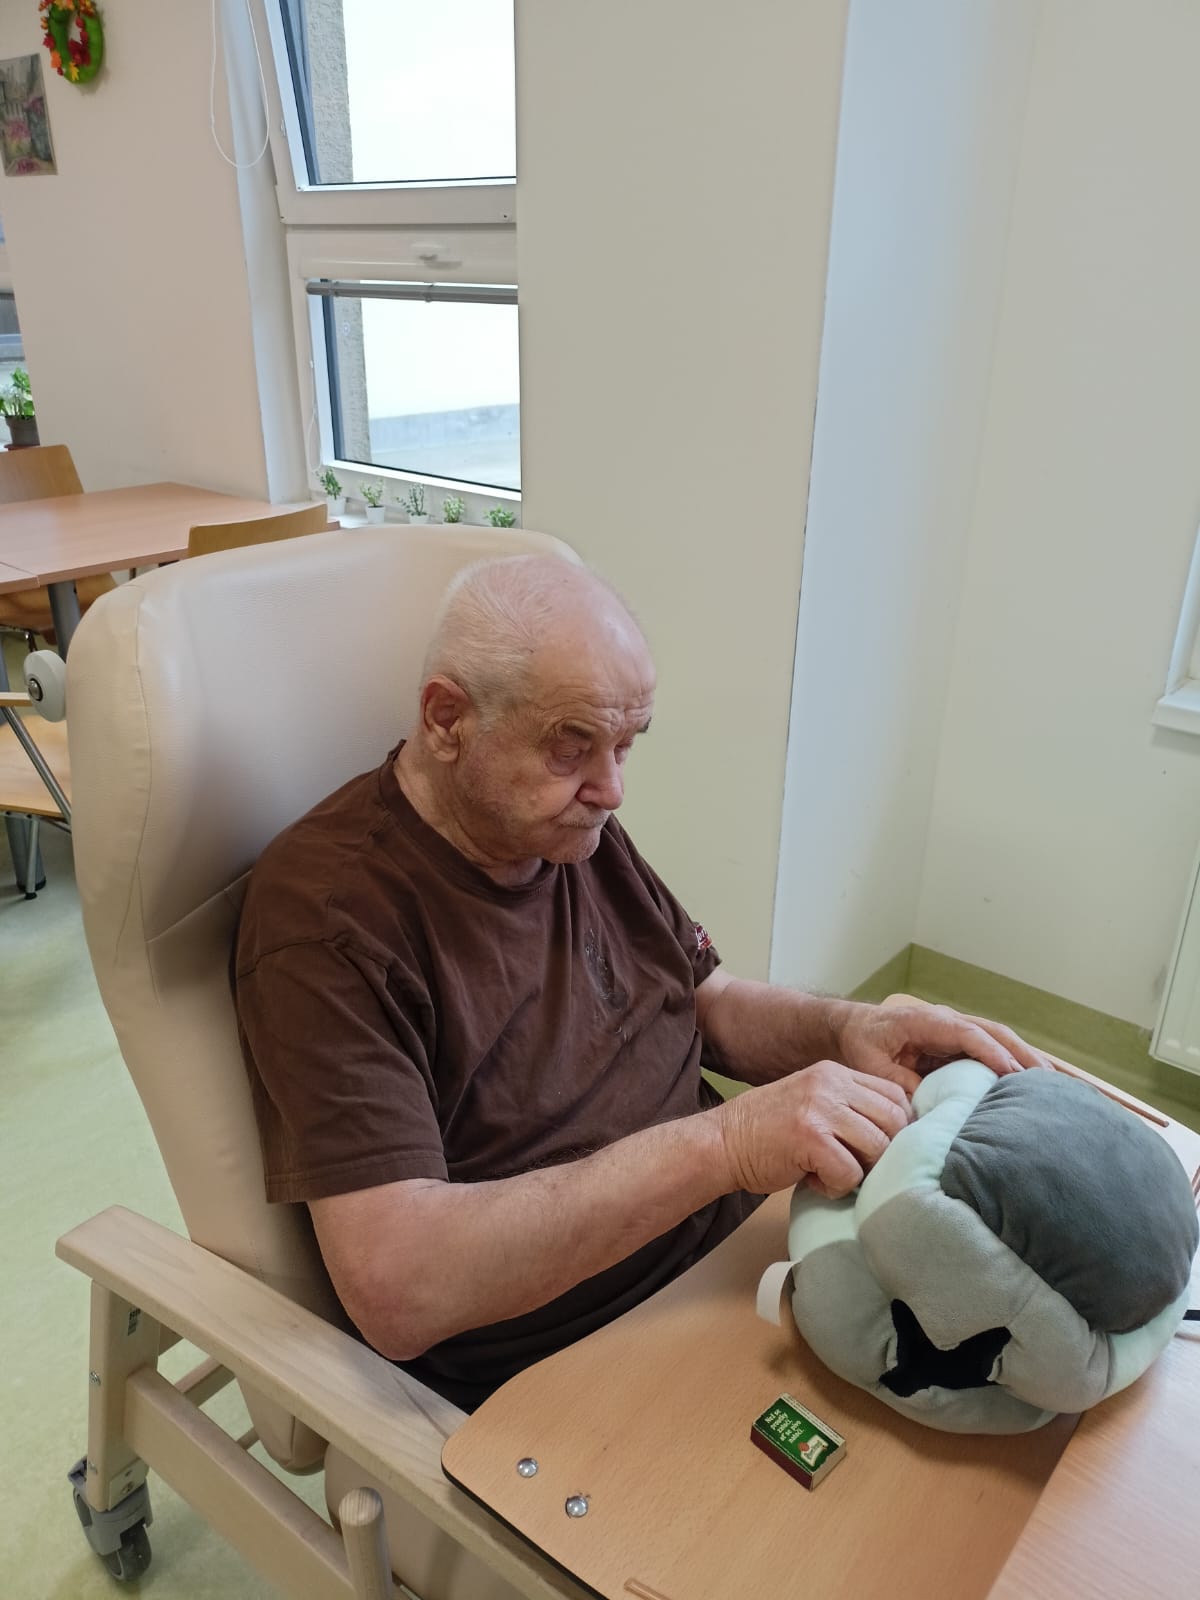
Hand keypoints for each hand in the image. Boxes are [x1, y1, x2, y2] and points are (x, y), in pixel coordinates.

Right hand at [715, 1060, 912, 1198]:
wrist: (720, 1142)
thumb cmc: (767, 1131)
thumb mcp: (812, 1103)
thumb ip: (848, 1107)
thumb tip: (896, 1135)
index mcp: (835, 1073)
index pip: (895, 1094)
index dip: (897, 1127)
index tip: (877, 1148)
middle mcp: (831, 1083)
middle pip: (894, 1120)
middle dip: (884, 1152)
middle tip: (856, 1166)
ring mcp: (820, 1108)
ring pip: (878, 1147)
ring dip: (860, 1171)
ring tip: (833, 1173)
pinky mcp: (810, 1137)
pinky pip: (850, 1173)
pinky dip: (837, 1188)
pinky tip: (815, 1181)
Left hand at [836, 1002, 1052, 1095]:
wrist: (852, 1027)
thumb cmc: (861, 1044)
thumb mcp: (871, 1065)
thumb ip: (899, 1082)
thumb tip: (930, 1106)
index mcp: (925, 1020)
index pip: (967, 1034)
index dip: (991, 1053)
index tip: (1012, 1073)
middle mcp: (947, 1020)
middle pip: (993, 1032)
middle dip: (1021, 1054)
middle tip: (1047, 1081)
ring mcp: (956, 1029)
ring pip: (998, 1039)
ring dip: (1024, 1058)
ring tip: (1052, 1084)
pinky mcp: (959, 1043)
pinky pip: (991, 1049)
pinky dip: (1013, 1062)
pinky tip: (1033, 1082)